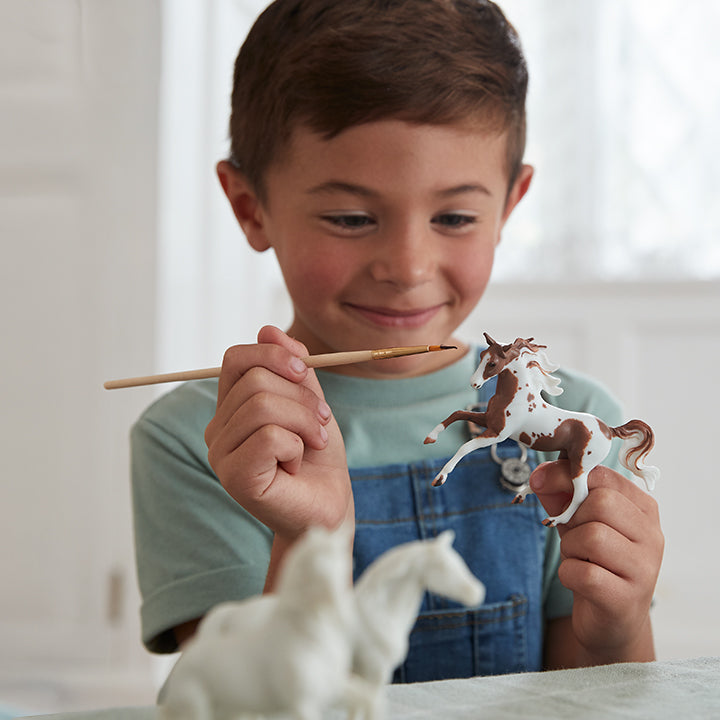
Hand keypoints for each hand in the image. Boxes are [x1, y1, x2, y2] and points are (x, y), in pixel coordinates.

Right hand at [205, 325, 352, 543]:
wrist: (328, 506)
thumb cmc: (317, 457)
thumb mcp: (310, 402)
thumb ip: (292, 368)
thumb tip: (267, 330)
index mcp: (231, 407)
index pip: (235, 358)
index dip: (274, 356)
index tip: (305, 372)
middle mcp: (218, 429)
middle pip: (255, 381)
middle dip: (301, 397)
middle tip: (319, 422)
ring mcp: (221, 454)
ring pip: (262, 405)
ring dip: (303, 423)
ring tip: (311, 444)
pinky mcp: (234, 478)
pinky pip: (269, 437)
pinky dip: (296, 448)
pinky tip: (296, 467)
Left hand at [531, 461, 663, 663]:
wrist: (611, 620)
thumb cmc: (595, 561)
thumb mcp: (577, 521)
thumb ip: (561, 494)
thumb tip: (541, 473)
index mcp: (643, 508)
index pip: (603, 475)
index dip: (564, 475)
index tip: (542, 482)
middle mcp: (652, 535)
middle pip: (601, 503)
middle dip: (572, 518)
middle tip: (574, 538)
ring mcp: (645, 569)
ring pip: (592, 537)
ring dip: (570, 547)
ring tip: (579, 559)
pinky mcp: (627, 599)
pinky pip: (584, 573)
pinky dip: (568, 574)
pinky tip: (578, 581)